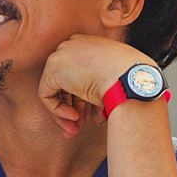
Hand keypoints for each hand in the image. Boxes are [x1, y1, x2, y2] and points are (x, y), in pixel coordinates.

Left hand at [38, 34, 153, 137]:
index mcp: (91, 45)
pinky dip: (57, 111)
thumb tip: (96, 115)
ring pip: (55, 90)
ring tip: (75, 131)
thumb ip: (100, 96)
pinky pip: (46, 96)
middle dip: (73, 108)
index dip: (83, 99)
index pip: (80, 74)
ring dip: (64, 114)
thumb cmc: (130, 82)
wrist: (129, 78)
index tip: (92, 114)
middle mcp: (74, 46)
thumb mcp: (116, 85)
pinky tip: (74, 119)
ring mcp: (62, 55)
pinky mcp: (52, 69)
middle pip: (66, 82)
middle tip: (79, 128)